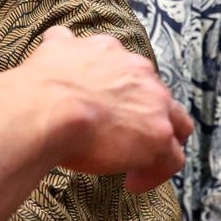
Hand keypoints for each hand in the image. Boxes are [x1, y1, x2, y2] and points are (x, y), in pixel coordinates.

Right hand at [25, 26, 192, 189]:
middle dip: (147, 117)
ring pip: (178, 125)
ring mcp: (154, 105)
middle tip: (127, 138)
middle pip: (159, 97)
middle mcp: (140, 73)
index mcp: (115, 53)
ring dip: (160, 143)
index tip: (110, 114)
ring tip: (139, 163)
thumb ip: (62, 45)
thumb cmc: (42, 86)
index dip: (125, 95)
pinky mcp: (158, 137)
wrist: (47, 108)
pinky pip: (171, 159)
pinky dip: (155, 173)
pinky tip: (132, 183)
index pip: (132, 73)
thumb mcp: (54, 51)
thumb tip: (57, 37)